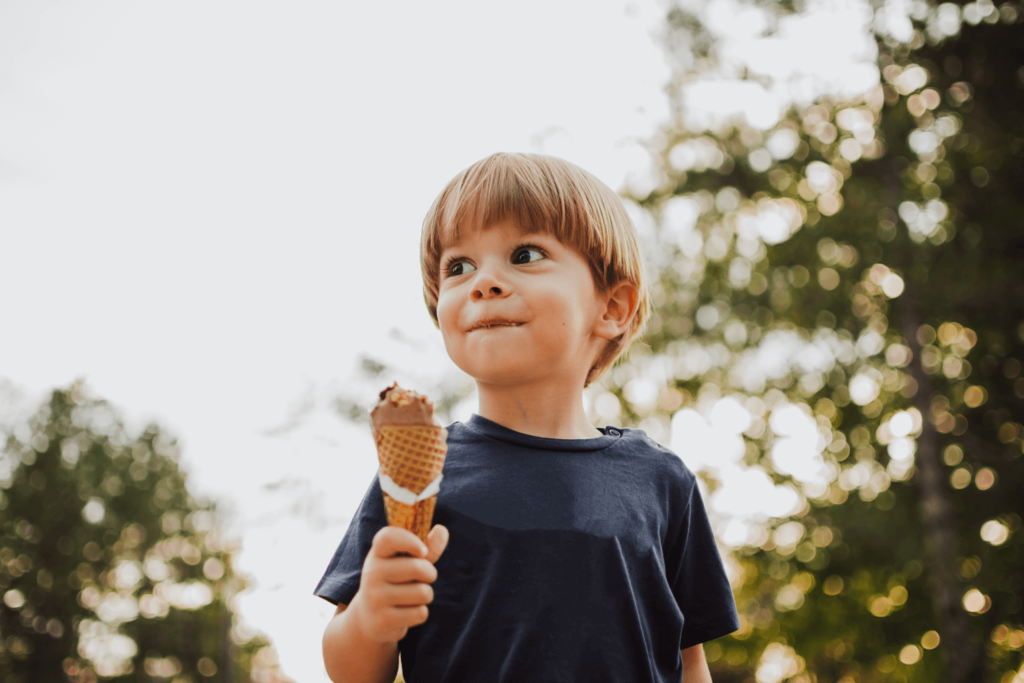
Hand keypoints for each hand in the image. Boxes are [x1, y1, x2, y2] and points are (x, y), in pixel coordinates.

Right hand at [347, 525, 448, 643]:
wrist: (367, 617)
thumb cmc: (394, 581)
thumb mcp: (406, 562)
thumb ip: (426, 547)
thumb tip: (442, 530)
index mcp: (377, 553)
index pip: (388, 537)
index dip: (410, 540)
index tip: (423, 551)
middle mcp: (372, 573)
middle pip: (418, 568)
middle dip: (430, 574)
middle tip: (422, 579)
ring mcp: (375, 597)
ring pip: (423, 592)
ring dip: (426, 595)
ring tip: (411, 597)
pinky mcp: (382, 620)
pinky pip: (420, 613)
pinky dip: (420, 613)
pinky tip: (405, 613)